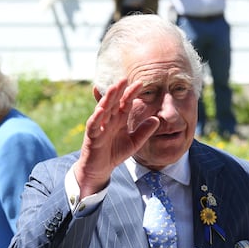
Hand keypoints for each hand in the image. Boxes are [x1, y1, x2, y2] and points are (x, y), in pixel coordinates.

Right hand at [73, 79, 157, 196]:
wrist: (100, 169)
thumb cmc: (114, 153)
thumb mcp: (134, 143)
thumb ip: (144, 132)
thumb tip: (156, 119)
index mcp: (118, 120)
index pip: (125, 103)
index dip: (131, 93)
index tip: (141, 83)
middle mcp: (108, 120)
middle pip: (113, 102)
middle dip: (118, 91)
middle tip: (125, 78)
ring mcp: (99, 126)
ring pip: (103, 109)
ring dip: (107, 99)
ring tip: (113, 88)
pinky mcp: (92, 136)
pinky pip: (93, 124)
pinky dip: (97, 117)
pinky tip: (101, 109)